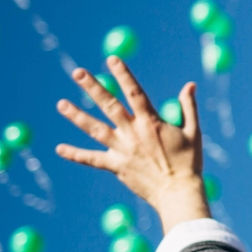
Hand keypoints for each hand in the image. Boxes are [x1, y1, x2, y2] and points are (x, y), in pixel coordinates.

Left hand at [54, 56, 210, 232]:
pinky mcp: (116, 166)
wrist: (178, 193)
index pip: (134, 92)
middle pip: (109, 105)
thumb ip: (188, 107)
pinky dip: (75, 154)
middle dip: (93, 87)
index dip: (123, 74)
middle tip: (77, 72)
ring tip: (61, 103)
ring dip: (77, 116)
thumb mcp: (193, 131)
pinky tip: (59, 148)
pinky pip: (92, 159)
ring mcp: (122, 150)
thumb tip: (190, 85)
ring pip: (95, 129)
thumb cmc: (189, 162)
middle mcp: (133, 133)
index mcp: (151, 122)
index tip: (111, 58)